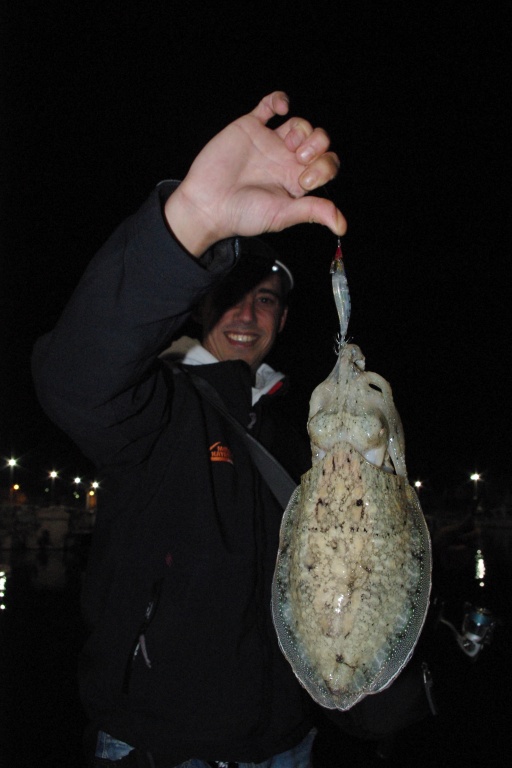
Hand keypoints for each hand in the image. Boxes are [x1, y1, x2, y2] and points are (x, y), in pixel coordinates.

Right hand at [165, 91, 346, 254]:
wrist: (208, 204)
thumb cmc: (242, 215)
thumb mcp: (282, 215)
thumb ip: (312, 212)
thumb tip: (341, 225)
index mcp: (296, 181)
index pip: (326, 165)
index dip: (325, 167)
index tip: (306, 180)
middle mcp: (286, 161)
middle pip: (318, 141)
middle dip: (318, 146)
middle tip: (300, 160)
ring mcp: (269, 143)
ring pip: (299, 124)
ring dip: (303, 128)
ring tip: (290, 144)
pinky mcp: (250, 128)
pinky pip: (268, 106)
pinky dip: (279, 100)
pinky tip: (282, 107)